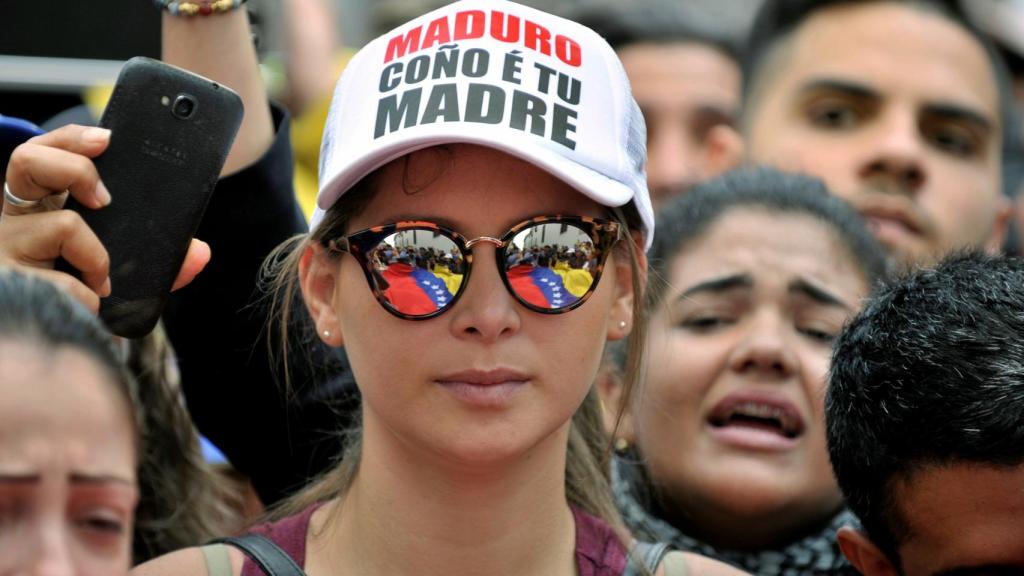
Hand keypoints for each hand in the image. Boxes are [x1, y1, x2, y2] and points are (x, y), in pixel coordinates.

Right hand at [1, 124, 210, 312]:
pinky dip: (88, 297)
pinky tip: (88, 304)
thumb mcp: (119, 265)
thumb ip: (160, 258)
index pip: (44, 151)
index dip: (71, 139)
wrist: (51, 336)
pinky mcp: (14, 282)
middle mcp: (17, 218)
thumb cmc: (82, 289)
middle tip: (105, 199)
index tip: (106, 141)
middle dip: (76, 169)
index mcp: (41, 204)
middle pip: (27, 161)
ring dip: (97, 256)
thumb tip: (200, 253)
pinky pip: (65, 282)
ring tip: (101, 279)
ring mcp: (9, 247)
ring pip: (64, 224)